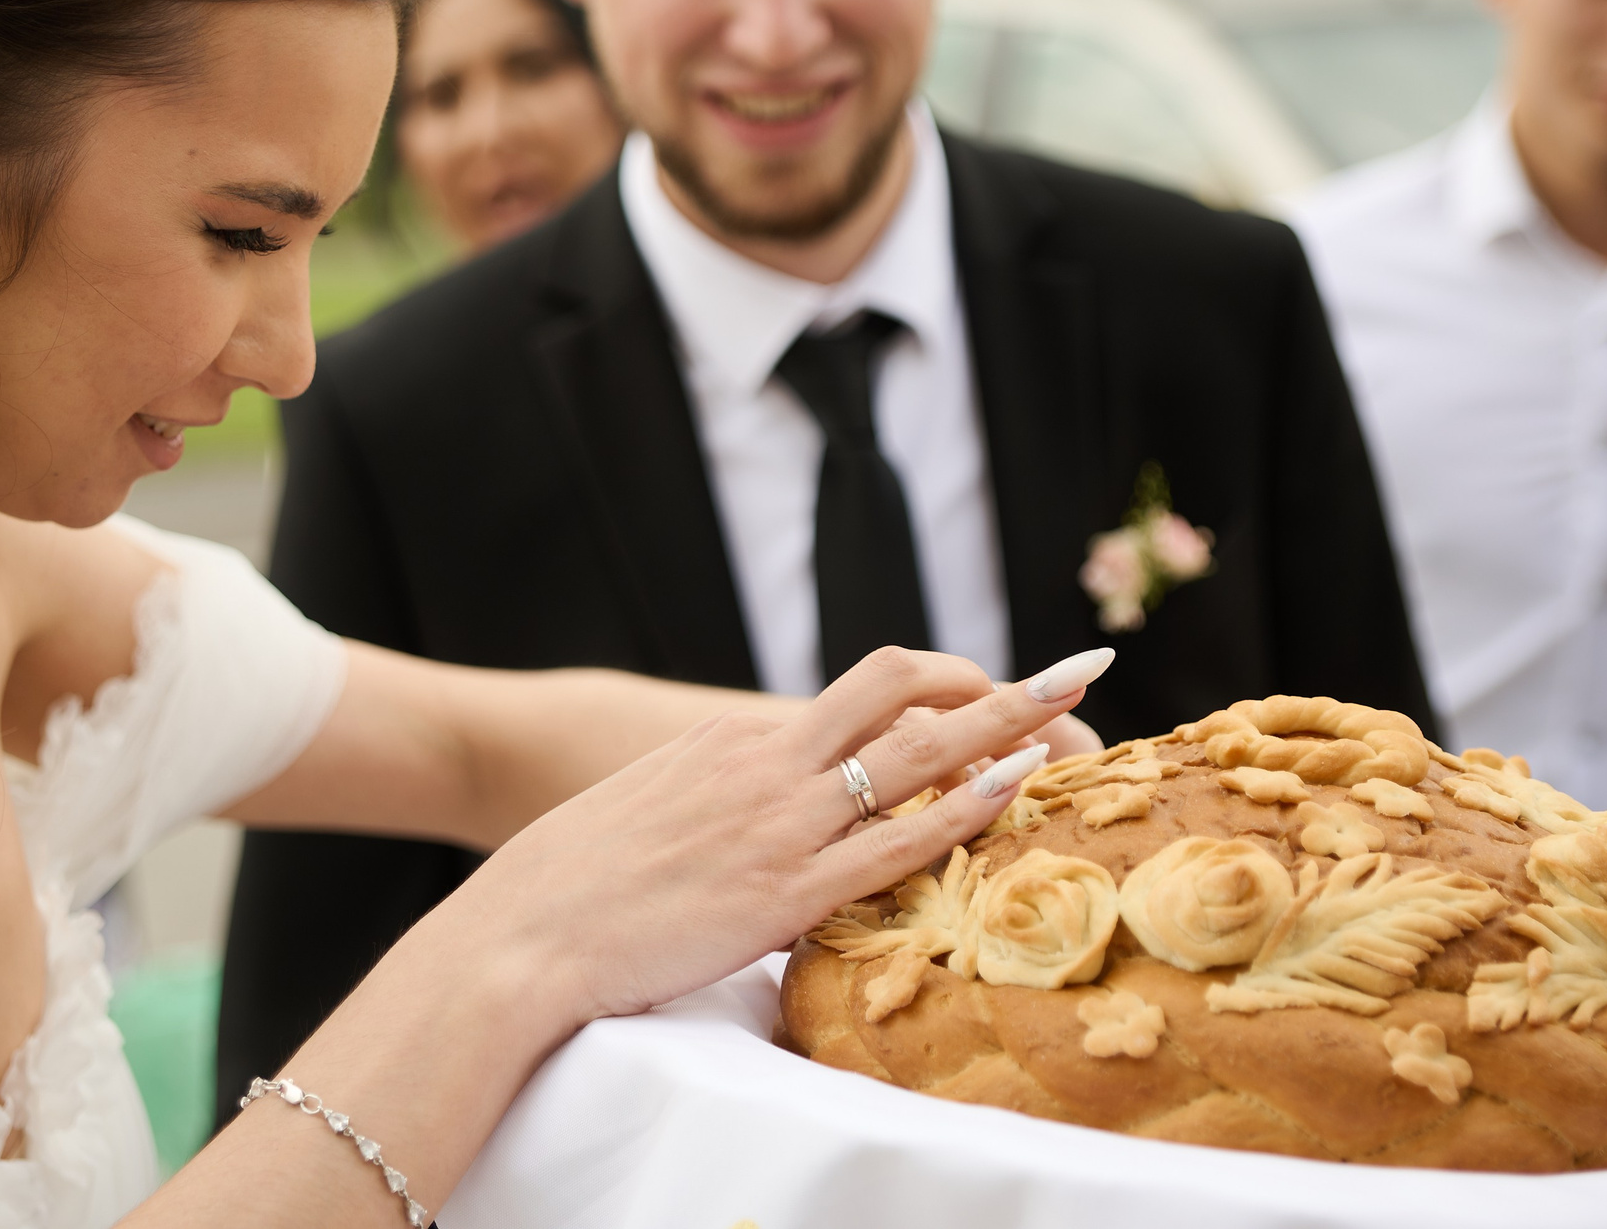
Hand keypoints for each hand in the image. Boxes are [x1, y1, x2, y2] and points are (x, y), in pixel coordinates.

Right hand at [427, 644, 1110, 1036]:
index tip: (998, 689)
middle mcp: (767, 760)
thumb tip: (764, 821)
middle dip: (1000, 681)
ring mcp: (781, 822)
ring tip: (1084, 714)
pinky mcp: (784, 890)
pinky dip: (967, 806)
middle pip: (905, 690)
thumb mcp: (656, 808)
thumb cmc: (574, 886)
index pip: (862, 693)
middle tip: (1079, 671)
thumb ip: (722, 799)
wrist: (522, 934)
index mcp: (734, 737)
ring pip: (918, 748)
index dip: (944, 687)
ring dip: (1011, 724)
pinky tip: (1020, 788)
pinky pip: (898, 838)